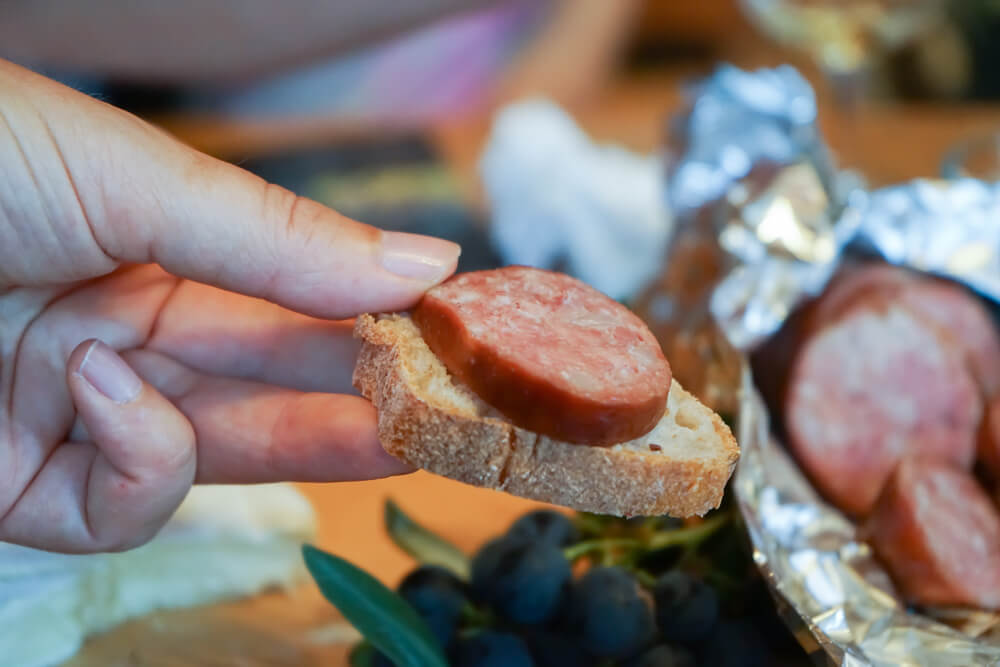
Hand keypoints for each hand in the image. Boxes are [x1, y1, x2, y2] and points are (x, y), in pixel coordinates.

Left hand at [0, 60, 459, 553]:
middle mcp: (126, 331)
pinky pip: (126, 499)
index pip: (293, 293)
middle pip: (277, 379)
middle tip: (465, 411)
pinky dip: (142, 455)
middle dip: (374, 395)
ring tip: (386, 426)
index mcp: (153, 245)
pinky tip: (106, 389)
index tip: (461, 330)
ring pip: (227, 452)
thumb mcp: (134, 179)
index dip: (378, 312)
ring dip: (309, 441)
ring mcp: (79, 414)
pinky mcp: (23, 493)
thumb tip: (428, 264)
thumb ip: (283, 240)